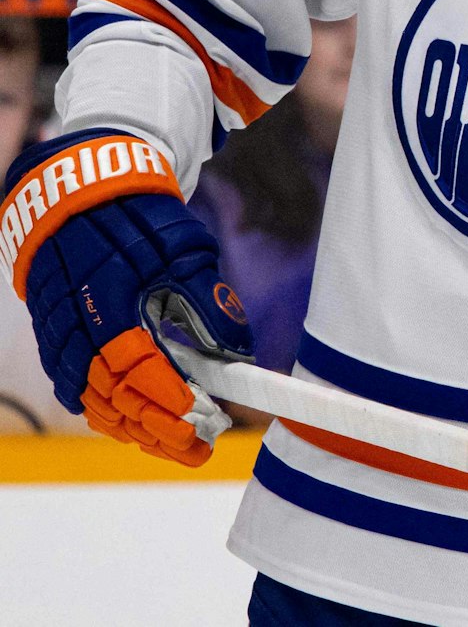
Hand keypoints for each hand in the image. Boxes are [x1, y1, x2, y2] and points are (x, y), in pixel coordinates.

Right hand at [5, 130, 253, 464]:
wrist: (79, 196)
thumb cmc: (139, 221)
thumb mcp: (185, 248)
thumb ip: (207, 299)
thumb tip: (237, 352)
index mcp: (108, 297)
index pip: (136, 366)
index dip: (169, 399)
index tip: (204, 421)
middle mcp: (75, 323)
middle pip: (111, 395)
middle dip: (157, 428)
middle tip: (199, 448)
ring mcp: (58, 333)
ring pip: (89, 400)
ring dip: (132, 428)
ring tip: (173, 444)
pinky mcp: (53, 337)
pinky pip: (72, 388)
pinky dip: (104, 412)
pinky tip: (132, 425)